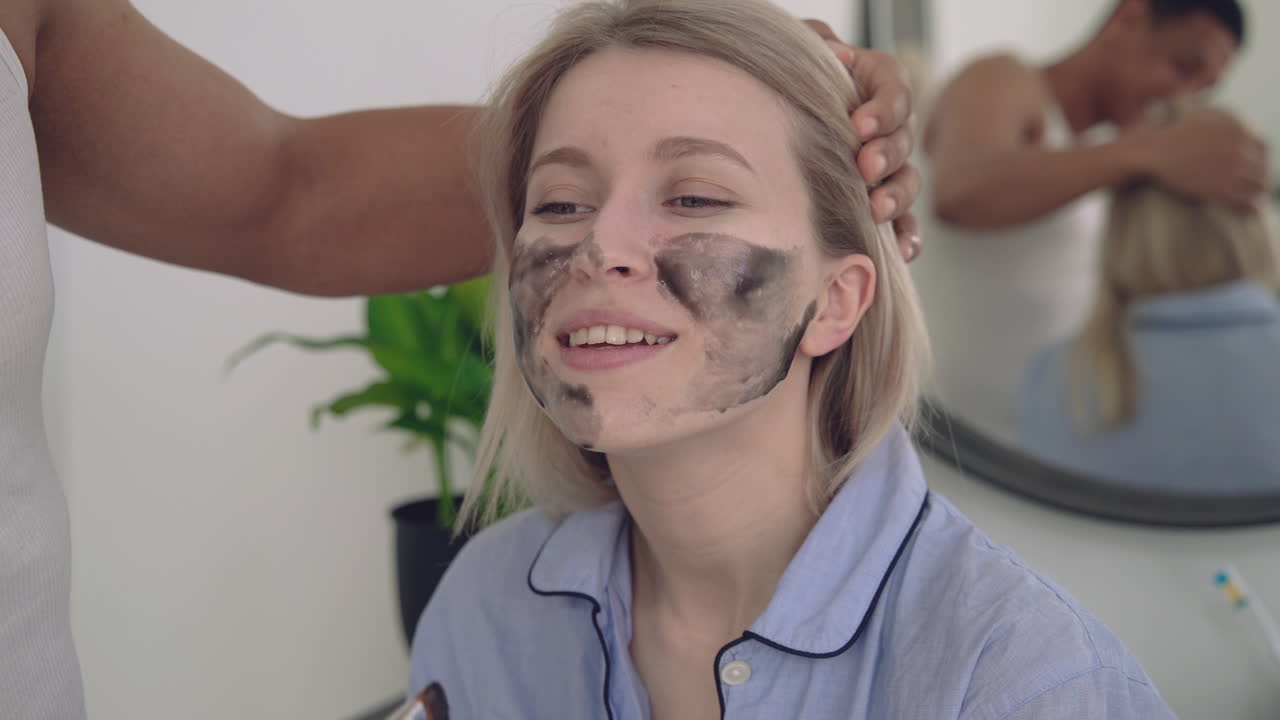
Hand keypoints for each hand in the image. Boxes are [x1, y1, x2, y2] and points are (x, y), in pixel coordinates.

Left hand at [804, 19, 922, 261]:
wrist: (770, 117)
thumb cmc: (789, 78)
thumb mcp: (800, 50)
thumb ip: (817, 42)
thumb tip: (833, 52)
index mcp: (874, 84)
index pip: (894, 90)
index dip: (884, 109)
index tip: (860, 125)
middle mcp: (887, 127)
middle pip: (904, 139)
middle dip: (887, 155)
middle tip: (865, 168)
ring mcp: (885, 167)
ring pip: (906, 181)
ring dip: (896, 197)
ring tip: (875, 210)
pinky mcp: (878, 202)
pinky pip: (903, 222)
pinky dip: (906, 237)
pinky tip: (903, 251)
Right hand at [1130, 107, 1268, 210]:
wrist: (1149, 150)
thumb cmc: (1165, 134)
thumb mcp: (1195, 114)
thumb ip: (1215, 116)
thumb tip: (1210, 107)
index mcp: (1237, 125)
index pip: (1262, 145)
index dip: (1261, 159)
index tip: (1255, 168)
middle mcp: (1239, 143)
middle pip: (1261, 165)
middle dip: (1261, 177)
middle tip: (1257, 188)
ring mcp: (1231, 165)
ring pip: (1257, 184)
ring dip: (1258, 194)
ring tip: (1255, 201)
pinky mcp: (1221, 187)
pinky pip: (1245, 200)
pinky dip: (1251, 207)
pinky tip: (1251, 212)